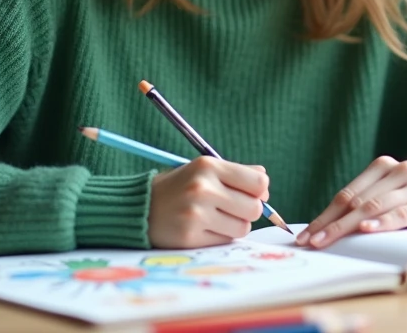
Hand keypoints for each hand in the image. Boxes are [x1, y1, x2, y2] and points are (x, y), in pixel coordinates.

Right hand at [148, 156, 268, 248]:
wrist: (140, 207)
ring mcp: (196, 214)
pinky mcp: (190, 237)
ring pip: (243, 228)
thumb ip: (237, 173)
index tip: (250, 193)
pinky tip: (204, 228)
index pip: (259, 182)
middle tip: (232, 207)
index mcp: (208, 166)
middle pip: (255, 208)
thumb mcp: (204, 169)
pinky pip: (225, 240)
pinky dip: (220, 236)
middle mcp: (202, 188)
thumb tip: (265, 186)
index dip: (260, 191)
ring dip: (235, 225)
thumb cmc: (180, 187)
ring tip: (217, 218)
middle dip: (249, 210)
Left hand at [296, 156, 406, 248]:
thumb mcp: (389, 198)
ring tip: (330, 241)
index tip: (306, 235)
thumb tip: (325, 230)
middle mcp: (399, 170)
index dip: (325, 216)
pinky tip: (367, 230)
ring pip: (375, 207)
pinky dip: (383, 222)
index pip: (346, 193)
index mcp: (382, 165)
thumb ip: (365, 206)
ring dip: (349, 226)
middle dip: (331, 225)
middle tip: (312, 243)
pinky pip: (402, 213)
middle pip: (357, 201)